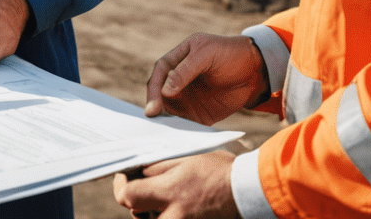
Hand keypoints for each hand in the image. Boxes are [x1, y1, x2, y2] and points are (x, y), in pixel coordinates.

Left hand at [113, 151, 237, 217]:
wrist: (249, 193)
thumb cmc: (219, 170)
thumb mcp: (186, 158)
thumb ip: (157, 167)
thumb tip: (135, 169)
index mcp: (169, 193)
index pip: (127, 197)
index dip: (121, 185)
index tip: (124, 176)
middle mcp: (173, 218)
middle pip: (137, 214)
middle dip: (138, 199)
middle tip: (147, 184)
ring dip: (153, 210)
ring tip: (167, 194)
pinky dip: (169, 214)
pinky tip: (179, 204)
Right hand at [144, 33, 267, 123]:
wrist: (255, 71)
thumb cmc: (229, 54)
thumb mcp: (206, 55)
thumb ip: (185, 71)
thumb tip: (165, 90)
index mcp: (179, 59)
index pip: (160, 72)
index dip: (154, 87)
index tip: (154, 106)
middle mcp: (180, 79)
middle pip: (160, 92)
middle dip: (155, 105)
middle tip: (154, 120)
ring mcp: (189, 97)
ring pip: (169, 109)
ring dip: (165, 120)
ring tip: (162, 133)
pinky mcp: (200, 113)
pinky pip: (186, 123)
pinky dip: (180, 130)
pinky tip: (179, 137)